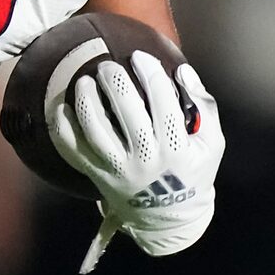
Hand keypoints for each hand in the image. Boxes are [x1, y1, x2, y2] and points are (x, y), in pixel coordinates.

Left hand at [46, 51, 222, 270]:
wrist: (168, 217)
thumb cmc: (193, 172)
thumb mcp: (211, 143)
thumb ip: (203, 106)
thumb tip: (183, 71)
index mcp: (176, 148)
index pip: (163, 103)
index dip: (150, 74)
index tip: (139, 57)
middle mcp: (145, 159)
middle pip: (127, 114)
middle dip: (116, 83)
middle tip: (108, 66)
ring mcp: (117, 169)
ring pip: (96, 131)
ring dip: (87, 102)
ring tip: (84, 81)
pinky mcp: (97, 176)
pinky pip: (73, 150)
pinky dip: (63, 128)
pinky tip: (62, 107)